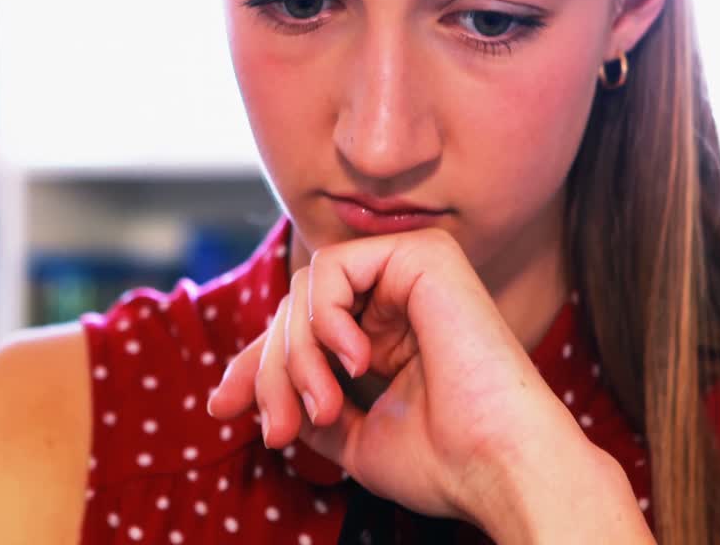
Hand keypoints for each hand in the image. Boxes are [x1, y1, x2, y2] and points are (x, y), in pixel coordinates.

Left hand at [205, 228, 595, 533]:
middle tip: (278, 428)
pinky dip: (325, 318)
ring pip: (308, 287)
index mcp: (389, 335)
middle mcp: (399, 298)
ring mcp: (411, 271)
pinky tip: (356, 361)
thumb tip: (252, 395)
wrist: (498, 465)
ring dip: (296, 354)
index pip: (304, 330)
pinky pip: (333, 266)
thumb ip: (308, 407)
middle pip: (297, 310)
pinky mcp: (422, 254)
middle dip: (272, 371)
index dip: (258, 364)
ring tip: (324, 408)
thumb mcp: (354, 438)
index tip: (222, 406)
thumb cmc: (444, 462)